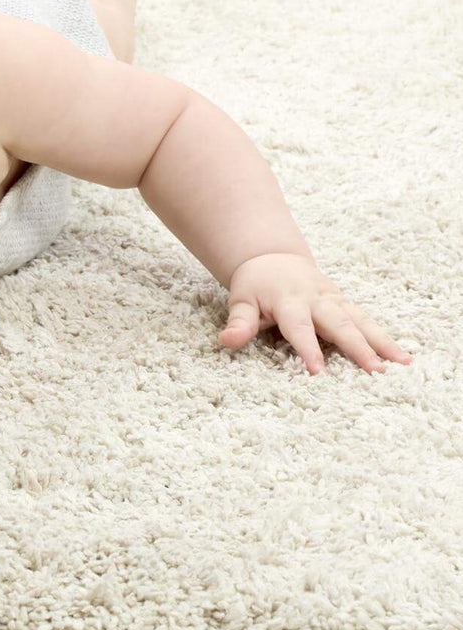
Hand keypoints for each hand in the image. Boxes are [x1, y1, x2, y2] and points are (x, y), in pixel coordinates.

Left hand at [219, 253, 412, 375]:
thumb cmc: (255, 285)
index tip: (317, 372)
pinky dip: (384, 337)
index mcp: (288, 301)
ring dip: (381, 342)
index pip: (298, 328)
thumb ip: (239, 322)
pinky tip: (402, 357)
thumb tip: (227, 340)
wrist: (272, 257)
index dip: (308, 349)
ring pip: (360, 321)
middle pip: (339, 324)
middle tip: (375, 371)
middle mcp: (316, 299)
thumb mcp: (241, 300)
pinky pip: (366, 320)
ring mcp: (334, 300)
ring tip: (402, 364)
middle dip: (357, 347)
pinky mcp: (345, 303)